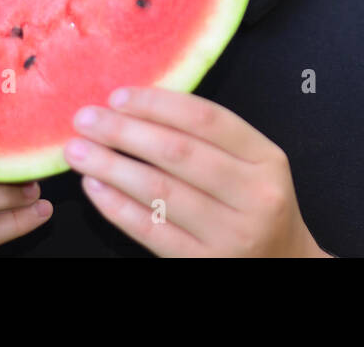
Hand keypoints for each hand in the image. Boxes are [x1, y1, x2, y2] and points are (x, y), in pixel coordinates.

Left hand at [65, 88, 328, 256]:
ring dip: (111, 167)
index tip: (117, 96)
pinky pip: (151, 230)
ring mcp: (230, 235)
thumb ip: (212, 139)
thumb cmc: (257, 206)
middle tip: (85, 119)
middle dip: (124, 132)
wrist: (285, 266)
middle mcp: (253, 196)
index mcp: (267, 159)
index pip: (207, 119)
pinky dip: (117, 207)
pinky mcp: (205, 264)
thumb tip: (139, 108)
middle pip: (179, 153)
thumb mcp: (255, 165)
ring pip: (160, 192)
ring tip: (78, 151)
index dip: (157, 104)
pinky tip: (94, 188)